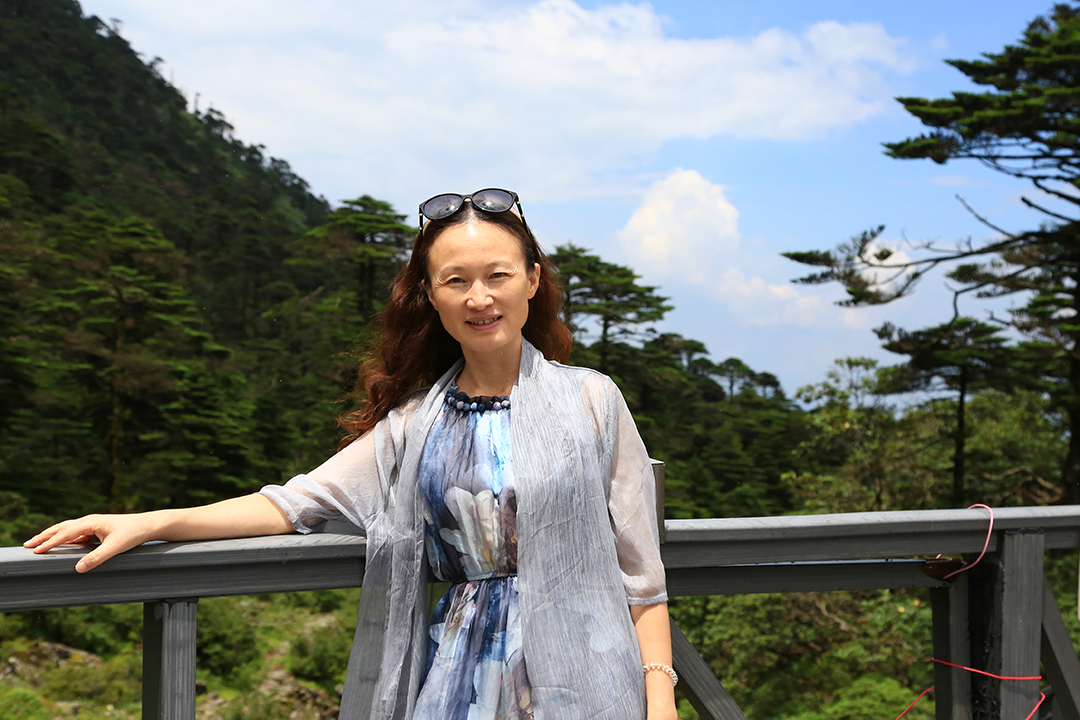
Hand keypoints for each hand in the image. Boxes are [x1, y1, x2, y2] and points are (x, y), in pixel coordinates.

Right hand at [24, 513, 158, 572]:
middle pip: (61, 528)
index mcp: (91, 522)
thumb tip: (78, 568)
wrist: (148, 525)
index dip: (50, 542)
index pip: (65, 532)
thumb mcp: (116, 547)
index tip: (35, 550)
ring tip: (37, 543)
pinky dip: (63, 538)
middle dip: (44, 536)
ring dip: (52, 535)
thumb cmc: (134, 534)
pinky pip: (75, 534)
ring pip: (67, 529)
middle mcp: (90, 521)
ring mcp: (93, 525)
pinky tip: (59, 544)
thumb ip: (97, 558)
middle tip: (27, 545)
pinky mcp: (97, 530)